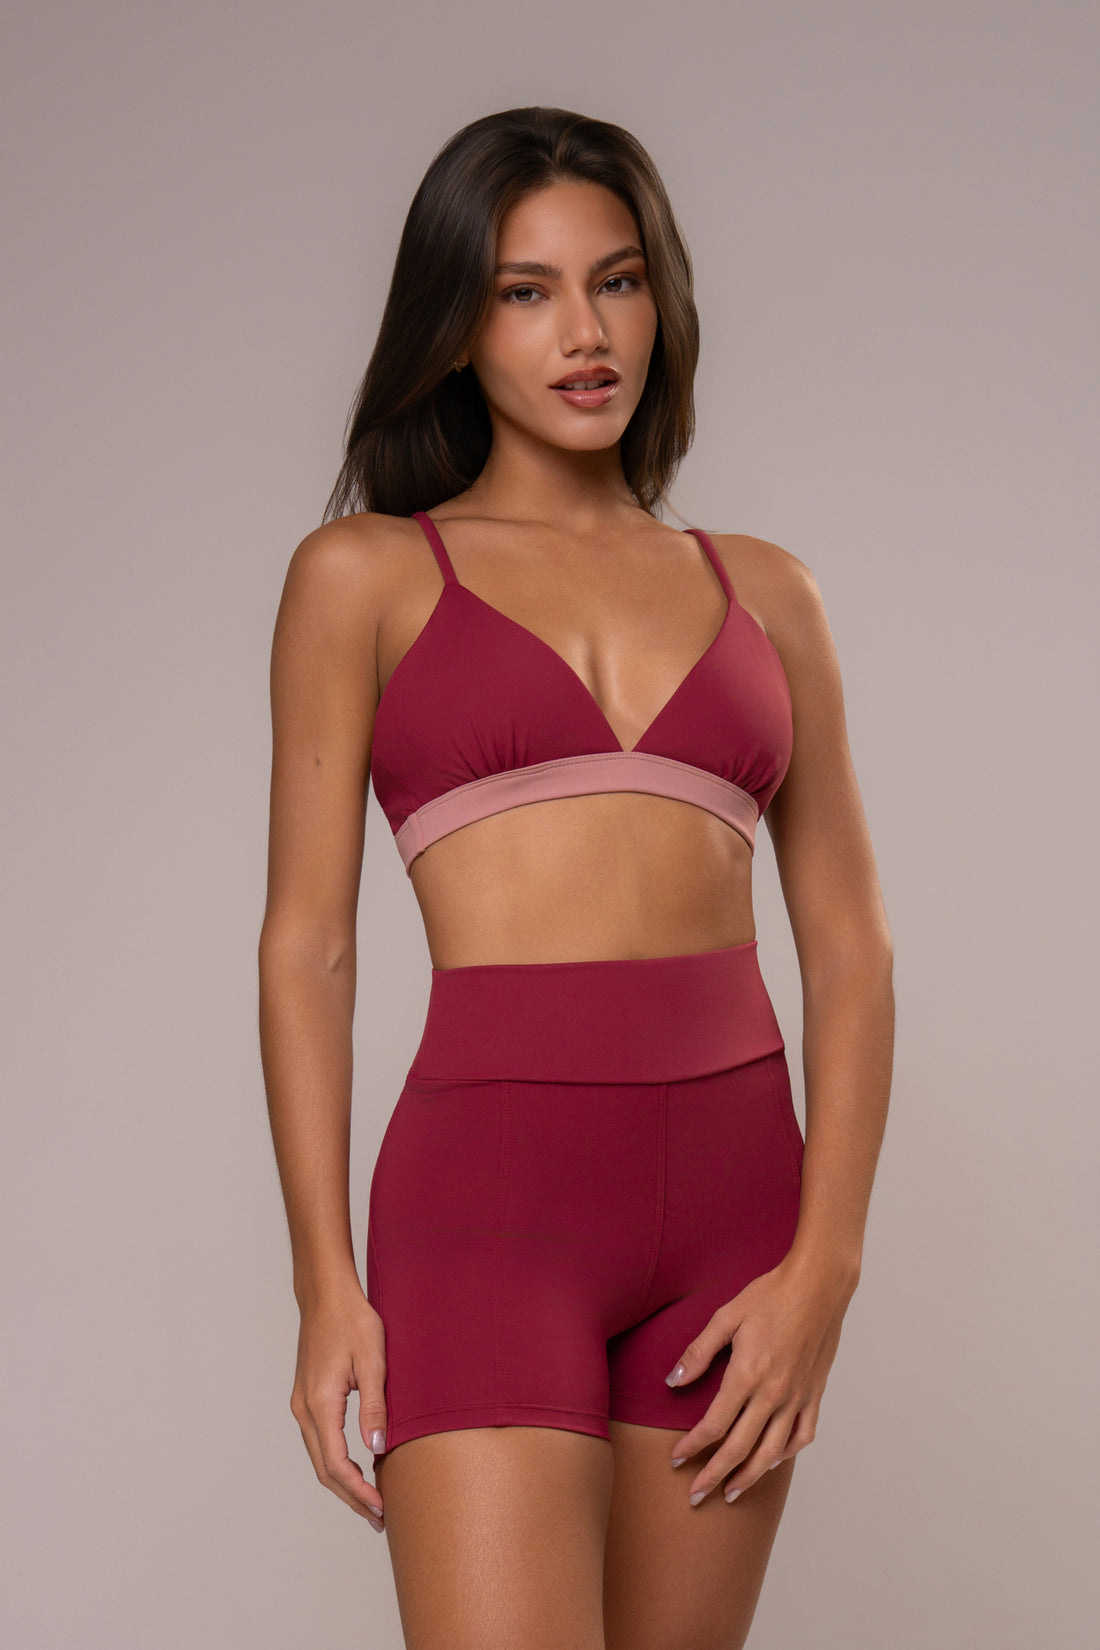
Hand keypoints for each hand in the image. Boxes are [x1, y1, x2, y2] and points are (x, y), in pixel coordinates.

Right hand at [289, 1280, 388, 1532]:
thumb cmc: (352, 1321)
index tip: (380, 1508)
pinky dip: (336, 1462)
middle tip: (378, 1518)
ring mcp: (302, 1404)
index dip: (358, 1490)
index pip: (336, 1463)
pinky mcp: (307, 1397)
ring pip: (319, 1457)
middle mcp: (304, 1409)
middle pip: (323, 1469)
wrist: (326, 1295)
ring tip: (369, 1501)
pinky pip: (319, 1441)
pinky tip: (356, 1467)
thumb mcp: (373, 1362)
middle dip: (350, 1497)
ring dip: (342, 1482)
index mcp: (320, 1403)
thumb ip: (375, 1408)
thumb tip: (377, 1450)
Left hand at [665, 1253, 857, 1505]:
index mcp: (748, 1375)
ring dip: (749, 1477)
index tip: (675, 1459)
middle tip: (695, 1496)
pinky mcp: (814, 1394)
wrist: (818, 1286)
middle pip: (739, 1449)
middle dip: (714, 1476)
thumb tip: (673, 1381)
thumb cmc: (770, 1295)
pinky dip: (786, 1454)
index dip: (692, 1446)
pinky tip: (772, 1461)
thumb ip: (698, 1352)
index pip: (714, 1425)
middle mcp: (773, 1395)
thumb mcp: (726, 1316)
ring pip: (771, 1452)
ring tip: (731, 1493)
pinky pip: (802, 1436)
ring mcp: (797, 1398)